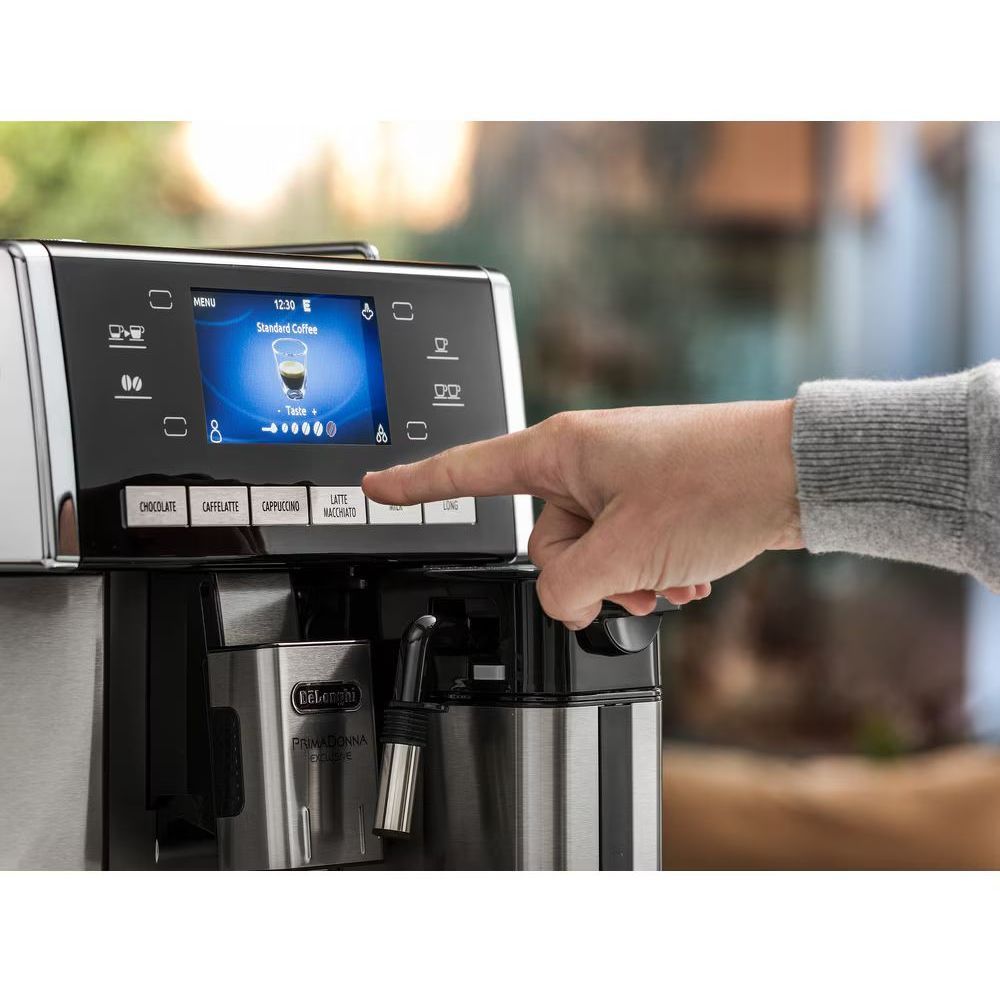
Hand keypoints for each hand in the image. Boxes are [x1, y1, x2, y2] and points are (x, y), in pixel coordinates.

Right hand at [362, 401, 801, 628]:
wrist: (798, 472)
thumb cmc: (717, 486)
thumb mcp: (625, 549)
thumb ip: (567, 586)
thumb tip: (559, 600)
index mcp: (561, 450)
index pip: (468, 470)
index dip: (416, 485)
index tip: (373, 487)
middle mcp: (586, 457)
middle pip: (546, 539)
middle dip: (589, 573)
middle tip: (637, 575)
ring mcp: (622, 475)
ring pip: (592, 549)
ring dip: (627, 576)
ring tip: (672, 576)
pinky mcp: (654, 493)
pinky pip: (626, 543)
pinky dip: (651, 567)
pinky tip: (689, 573)